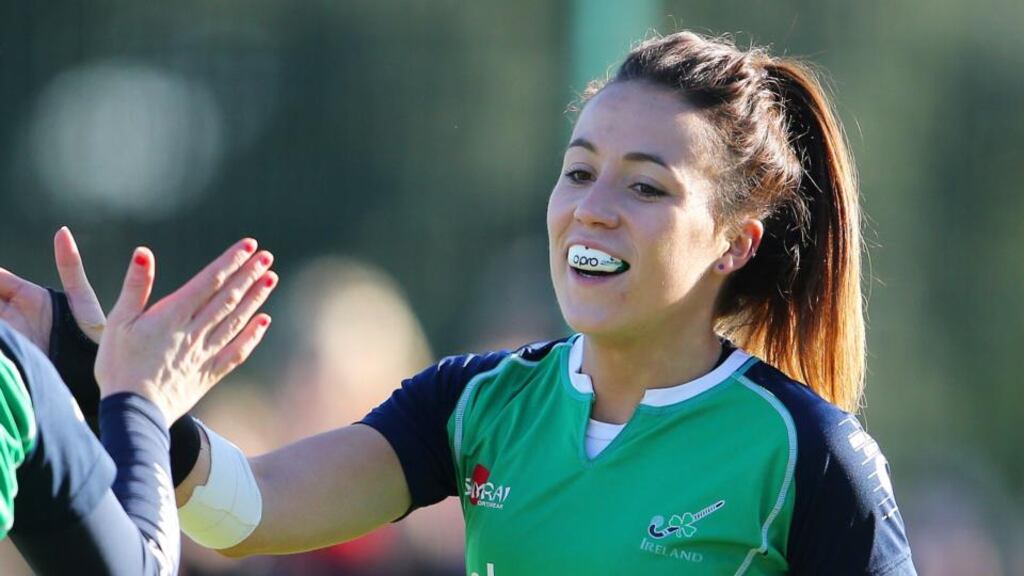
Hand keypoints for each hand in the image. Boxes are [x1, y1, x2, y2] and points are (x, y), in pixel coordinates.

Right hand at [0, 227, 105, 349]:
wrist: (89, 366)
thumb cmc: (91, 331)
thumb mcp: (79, 297)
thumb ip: (69, 266)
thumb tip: (62, 231)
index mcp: (28, 296)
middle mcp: (12, 313)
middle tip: (2, 309)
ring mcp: (8, 332)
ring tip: (2, 320)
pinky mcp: (7, 350)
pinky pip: (0, 341)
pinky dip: (0, 341)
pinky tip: (1, 335)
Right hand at [95, 239, 276, 423]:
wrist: (133, 414)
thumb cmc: (119, 366)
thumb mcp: (118, 322)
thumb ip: (135, 287)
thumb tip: (143, 252)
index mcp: (173, 315)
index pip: (209, 281)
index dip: (231, 261)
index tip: (250, 247)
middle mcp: (195, 331)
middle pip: (228, 298)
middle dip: (248, 275)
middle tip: (266, 257)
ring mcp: (205, 353)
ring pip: (236, 320)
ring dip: (255, 299)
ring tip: (270, 279)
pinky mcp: (209, 373)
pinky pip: (237, 352)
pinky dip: (252, 335)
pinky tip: (263, 321)